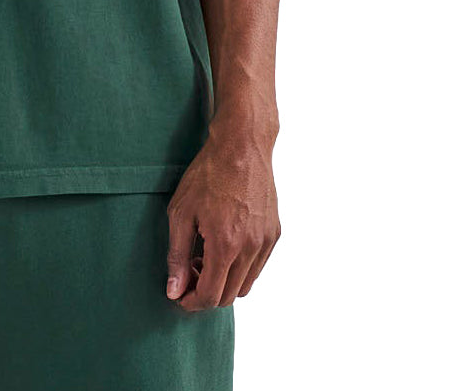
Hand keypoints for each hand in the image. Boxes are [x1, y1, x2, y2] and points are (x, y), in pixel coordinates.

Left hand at [164, 126, 279, 310]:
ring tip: (204, 257)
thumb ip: (177, 256)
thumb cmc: (208, 175)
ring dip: (224, 282)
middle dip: (206, 293)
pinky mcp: (274, 234)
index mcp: (226, 245)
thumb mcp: (181, 213)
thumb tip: (174, 291)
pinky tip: (223, 246)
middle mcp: (251, 249)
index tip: (180, 295)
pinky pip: (258, 266)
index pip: (211, 295)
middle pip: (229, 295)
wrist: (242, 146)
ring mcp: (266, 242)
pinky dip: (240, 268)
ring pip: (246, 284)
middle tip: (188, 272)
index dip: (192, 302)